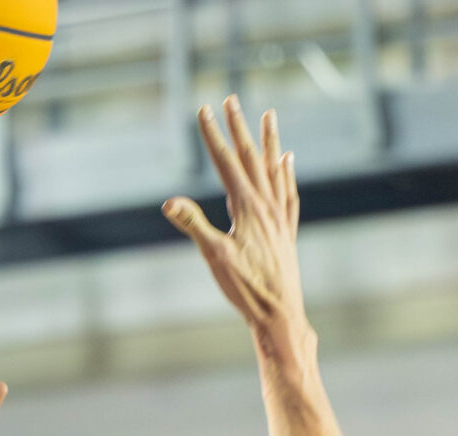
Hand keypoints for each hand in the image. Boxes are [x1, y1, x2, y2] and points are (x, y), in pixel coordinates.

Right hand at [163, 97, 307, 354]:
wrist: (280, 315)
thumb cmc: (246, 289)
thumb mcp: (214, 257)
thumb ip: (194, 225)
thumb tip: (169, 202)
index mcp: (247, 207)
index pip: (225, 162)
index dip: (212, 134)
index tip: (203, 108)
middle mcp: (267, 206)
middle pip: (251, 157)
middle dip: (238, 127)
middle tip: (231, 98)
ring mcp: (279, 217)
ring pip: (274, 169)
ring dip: (269, 141)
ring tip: (269, 116)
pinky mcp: (287, 231)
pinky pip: (288, 192)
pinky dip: (286, 173)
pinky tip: (286, 161)